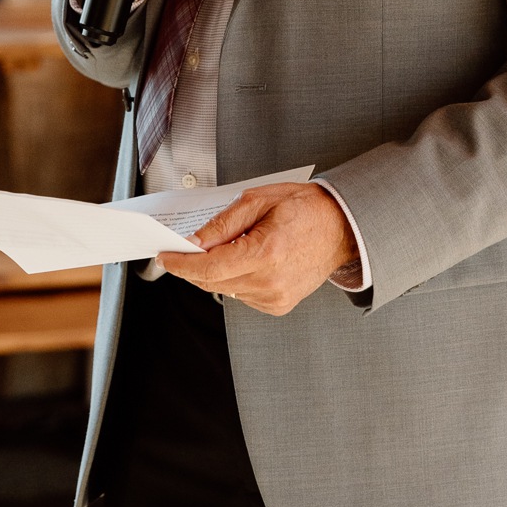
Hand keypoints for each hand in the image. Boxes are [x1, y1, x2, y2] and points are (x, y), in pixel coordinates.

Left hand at [156, 182, 358, 316]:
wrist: (341, 227)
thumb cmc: (305, 209)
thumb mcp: (258, 201)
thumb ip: (222, 225)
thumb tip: (195, 242)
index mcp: (265, 253)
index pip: (209, 267)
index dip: (181, 263)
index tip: (165, 256)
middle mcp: (270, 282)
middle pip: (212, 282)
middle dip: (193, 266)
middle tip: (184, 248)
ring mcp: (275, 297)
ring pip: (224, 290)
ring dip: (216, 271)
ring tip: (232, 246)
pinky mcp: (278, 305)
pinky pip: (241, 295)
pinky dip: (234, 279)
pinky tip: (248, 260)